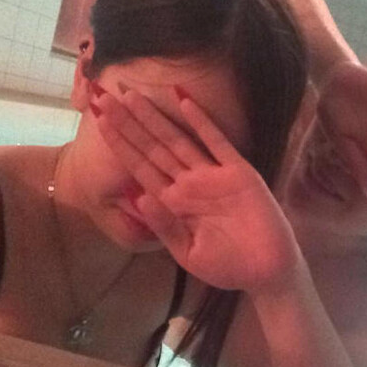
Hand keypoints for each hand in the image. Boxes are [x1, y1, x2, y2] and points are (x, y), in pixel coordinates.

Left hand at [92, 85, 301, 294]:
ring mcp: (213, 176)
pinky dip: (201, 122)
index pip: (141, 168)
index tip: (99, 121)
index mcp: (174, 204)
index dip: (121, 145)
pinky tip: (183, 100)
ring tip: (131, 94)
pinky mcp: (239, 172)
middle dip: (128, 124)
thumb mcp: (188, 254)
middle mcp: (189, 185)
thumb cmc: (228, 267)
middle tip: (103, 96)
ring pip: (178, 140)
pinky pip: (217, 142)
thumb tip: (140, 197)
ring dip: (155, 118)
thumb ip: (165, 226)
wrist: (267, 272)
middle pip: (153, 148)